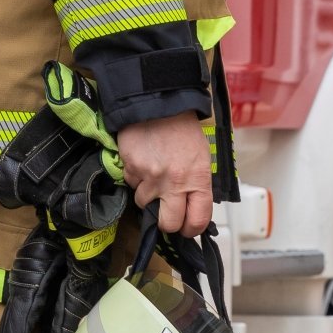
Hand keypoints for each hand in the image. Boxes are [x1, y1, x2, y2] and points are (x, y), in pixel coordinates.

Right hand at [117, 113, 212, 236]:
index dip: (191, 229)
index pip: (197, 220)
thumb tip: (191, 209)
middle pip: (168, 223)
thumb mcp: (201, 157)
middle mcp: (175, 182)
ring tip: (153, 175)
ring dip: (147, 194)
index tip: (186, 227)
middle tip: (166, 211)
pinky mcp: (131, 169)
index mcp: (198, 178)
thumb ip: (197, 184)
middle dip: (166, 221)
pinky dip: (135, 178)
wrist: (158, 103)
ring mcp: (151, 177)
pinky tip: (142, 161)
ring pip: (144, 204)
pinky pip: (131, 184)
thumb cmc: (183, 130)